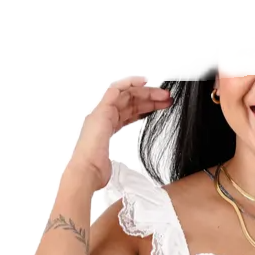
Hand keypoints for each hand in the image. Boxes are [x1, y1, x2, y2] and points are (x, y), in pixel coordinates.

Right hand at [70, 75, 172, 192]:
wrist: (87, 172)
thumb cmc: (96, 171)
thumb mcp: (114, 164)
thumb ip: (118, 160)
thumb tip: (123, 173)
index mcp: (106, 129)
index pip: (128, 113)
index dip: (146, 108)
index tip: (161, 107)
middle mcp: (103, 118)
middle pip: (129, 102)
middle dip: (150, 98)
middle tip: (167, 99)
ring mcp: (102, 113)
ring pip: (126, 94)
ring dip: (146, 92)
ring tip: (164, 95)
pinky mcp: (102, 110)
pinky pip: (116, 89)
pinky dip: (130, 82)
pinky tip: (145, 81)